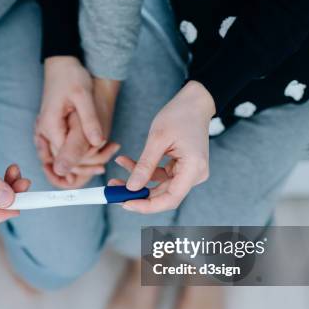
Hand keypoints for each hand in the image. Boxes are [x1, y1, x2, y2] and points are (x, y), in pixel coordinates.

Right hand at [36, 76, 121, 188]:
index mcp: (50, 126)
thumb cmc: (71, 76)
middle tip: (103, 168)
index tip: (103, 163)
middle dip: (82, 166)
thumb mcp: (83, 95)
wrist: (61, 64)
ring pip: (59, 157)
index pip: (65, 157)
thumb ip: (90, 120)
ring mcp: (44, 132)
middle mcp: (43, 132)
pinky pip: (59, 149)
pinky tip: (90, 153)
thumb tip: (98, 142)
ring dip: (77, 163)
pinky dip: (72, 154)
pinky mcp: (49, 130)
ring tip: (100, 165)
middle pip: (61, 161)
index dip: (85, 162)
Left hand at [113, 81, 214, 213]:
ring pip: (159, 186)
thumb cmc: (180, 114)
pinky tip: (125, 161)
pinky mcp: (181, 168)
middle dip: (137, 194)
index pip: (170, 199)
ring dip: (137, 181)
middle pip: (163, 195)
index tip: (125, 203)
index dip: (147, 206)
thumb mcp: (158, 138)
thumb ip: (145, 165)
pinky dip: (143, 171)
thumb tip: (131, 188)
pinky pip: (160, 176)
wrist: (194, 102)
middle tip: (113, 192)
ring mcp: (189, 172)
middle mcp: (194, 175)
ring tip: (115, 174)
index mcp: (193, 169)